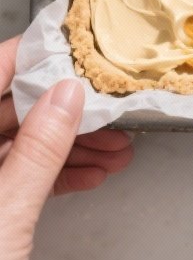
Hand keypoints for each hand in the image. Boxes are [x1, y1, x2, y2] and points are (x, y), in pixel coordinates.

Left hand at [0, 34, 132, 259]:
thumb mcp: (5, 212)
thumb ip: (39, 150)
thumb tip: (66, 97)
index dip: (36, 55)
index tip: (77, 46)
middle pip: (11, 108)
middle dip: (67, 110)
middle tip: (111, 108)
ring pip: (19, 143)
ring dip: (69, 145)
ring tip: (115, 148)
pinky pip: (16, 174)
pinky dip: (53, 174)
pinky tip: (90, 175)